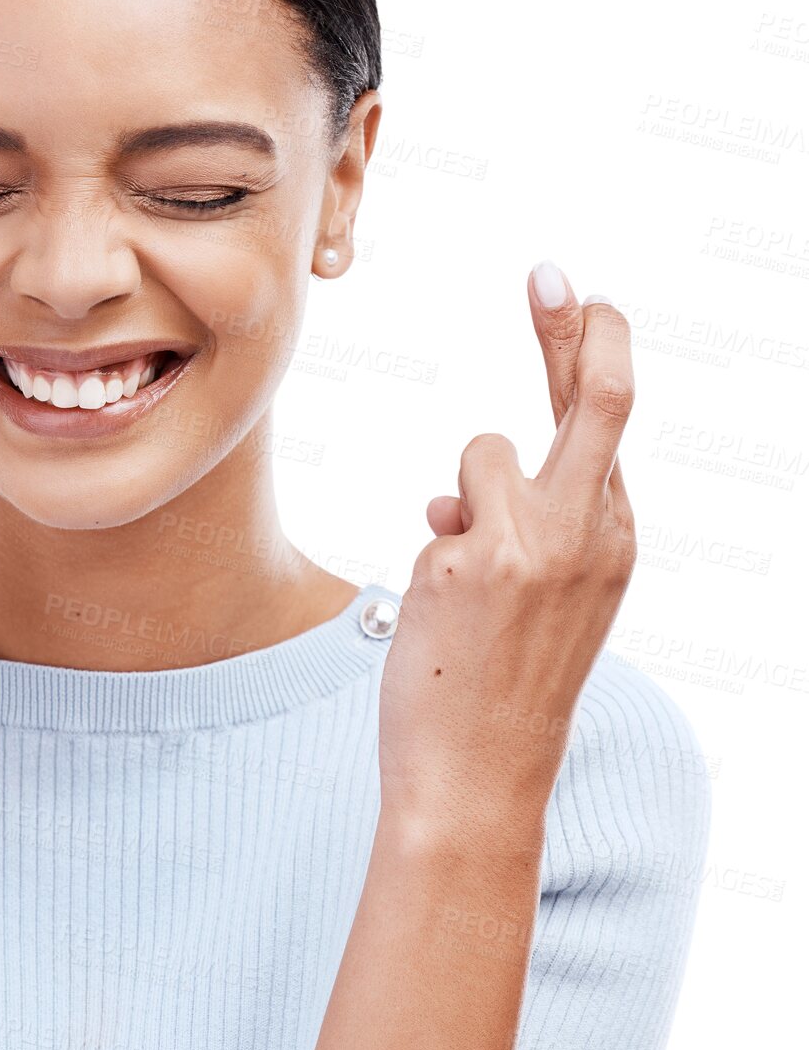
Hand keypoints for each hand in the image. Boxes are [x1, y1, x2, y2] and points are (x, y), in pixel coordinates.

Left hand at [378, 265, 636, 831]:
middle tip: (552, 271)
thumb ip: (520, 529)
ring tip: (469, 588)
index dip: (591, 349)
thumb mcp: (545, 600)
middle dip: (575, 328)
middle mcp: (589, 533)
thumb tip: (453, 492)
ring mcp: (532, 543)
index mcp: (614, 539)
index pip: (607, 422)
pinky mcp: (470, 559)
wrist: (480, 778)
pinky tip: (445, 620)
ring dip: (461, 504)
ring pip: (481, 457)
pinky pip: (440, 512)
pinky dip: (435, 553)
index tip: (578, 294)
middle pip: (594, 399)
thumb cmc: (505, 686)